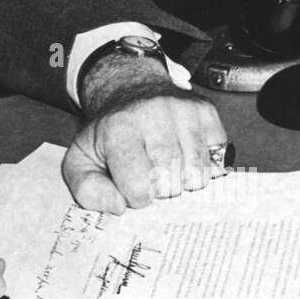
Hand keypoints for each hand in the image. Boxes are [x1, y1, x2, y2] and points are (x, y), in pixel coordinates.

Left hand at [63, 55, 227, 212]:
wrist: (131, 91)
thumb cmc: (109, 134)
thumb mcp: (82, 160)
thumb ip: (88, 189)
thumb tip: (118, 207)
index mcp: (119, 128)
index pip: (138, 186)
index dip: (135, 196)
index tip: (130, 184)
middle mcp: (154, 113)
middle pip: (171, 184)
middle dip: (160, 190)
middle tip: (149, 173)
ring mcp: (185, 111)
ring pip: (197, 175)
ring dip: (183, 180)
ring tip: (167, 165)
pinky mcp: (207, 112)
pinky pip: (217, 161)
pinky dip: (203, 167)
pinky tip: (185, 155)